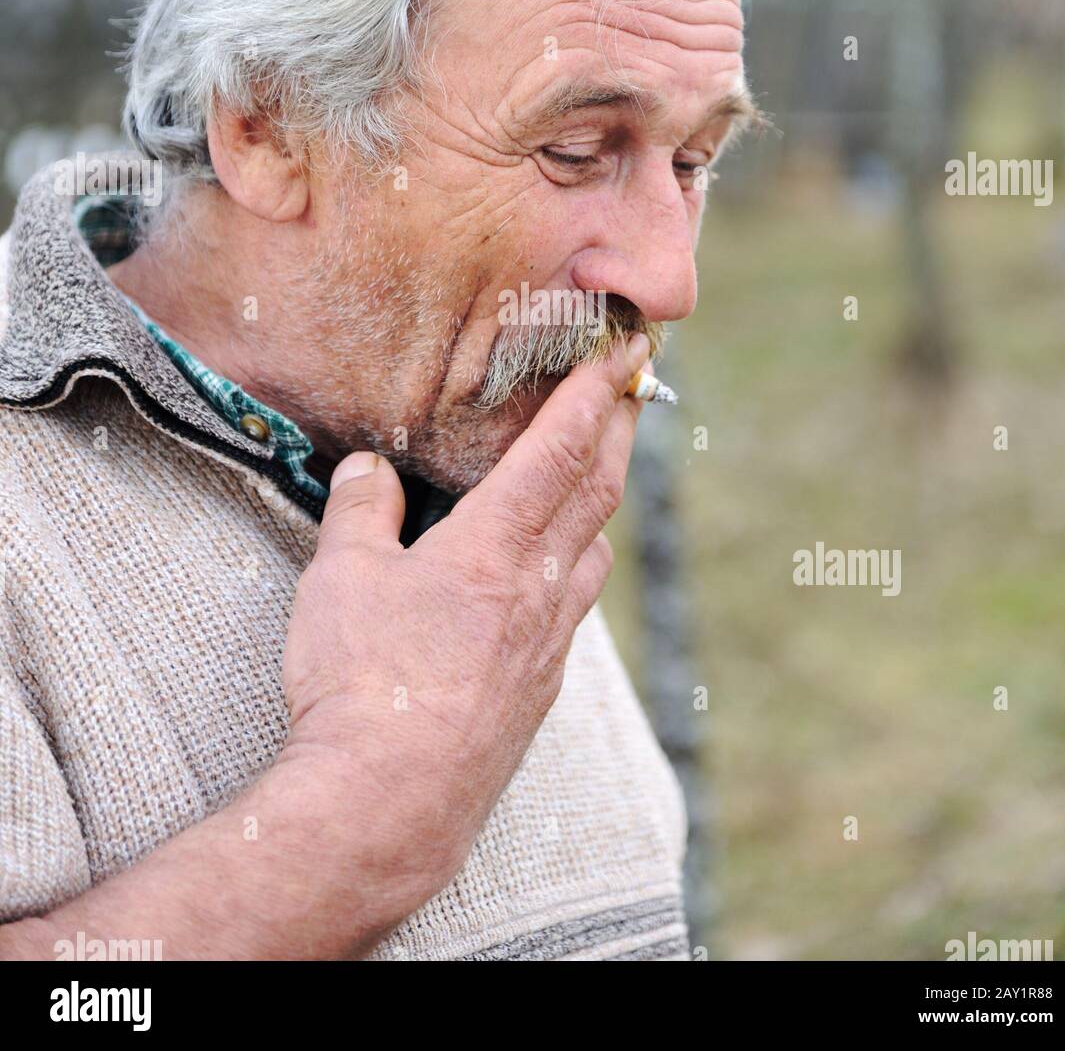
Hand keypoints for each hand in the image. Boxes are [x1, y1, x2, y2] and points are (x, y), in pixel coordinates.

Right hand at [280, 331, 650, 910]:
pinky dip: (577, 566)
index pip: (560, 448)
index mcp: (497, 547)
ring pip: (595, 550)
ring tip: (597, 475)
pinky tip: (554, 576)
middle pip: (598, 489)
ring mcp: (548, 641)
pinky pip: (575, 606)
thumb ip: (361, 512)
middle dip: (621, 428)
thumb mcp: (341, 579)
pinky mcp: (540, 687)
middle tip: (635, 386)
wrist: (391, 803)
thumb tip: (369, 470)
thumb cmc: (362, 683)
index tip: (625, 349)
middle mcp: (540, 586)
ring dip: (603, 500)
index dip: (595, 391)